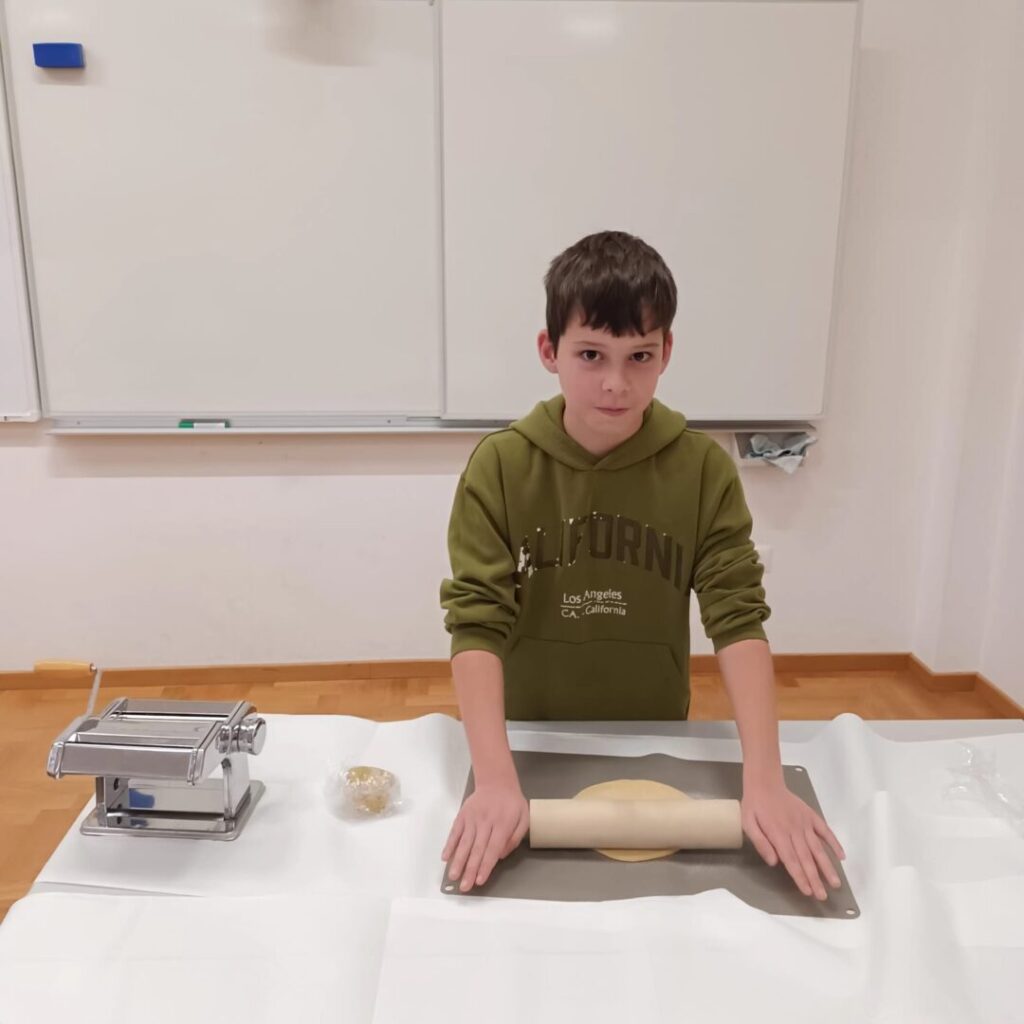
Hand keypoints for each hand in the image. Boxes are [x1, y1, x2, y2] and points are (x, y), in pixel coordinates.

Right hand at [443, 780, 529, 891]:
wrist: (496, 781)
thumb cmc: (511, 802)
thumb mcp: (524, 818)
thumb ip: (515, 838)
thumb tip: (501, 855)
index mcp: (503, 824)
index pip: (493, 849)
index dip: (485, 866)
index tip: (479, 880)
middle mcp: (486, 822)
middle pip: (477, 849)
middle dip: (470, 870)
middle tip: (464, 886)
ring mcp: (472, 818)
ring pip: (464, 842)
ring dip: (458, 861)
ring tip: (453, 876)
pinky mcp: (463, 815)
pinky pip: (455, 832)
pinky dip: (449, 845)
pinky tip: (445, 857)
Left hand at [741, 778, 845, 900]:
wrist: (765, 782)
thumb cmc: (755, 805)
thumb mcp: (748, 823)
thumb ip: (760, 842)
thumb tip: (773, 862)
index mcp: (778, 834)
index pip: (791, 861)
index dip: (800, 877)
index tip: (808, 892)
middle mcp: (794, 831)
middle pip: (806, 859)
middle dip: (815, 879)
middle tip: (823, 896)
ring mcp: (805, 823)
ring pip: (818, 848)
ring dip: (827, 866)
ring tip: (835, 883)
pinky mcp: (811, 816)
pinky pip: (825, 830)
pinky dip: (834, 843)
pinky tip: (841, 856)